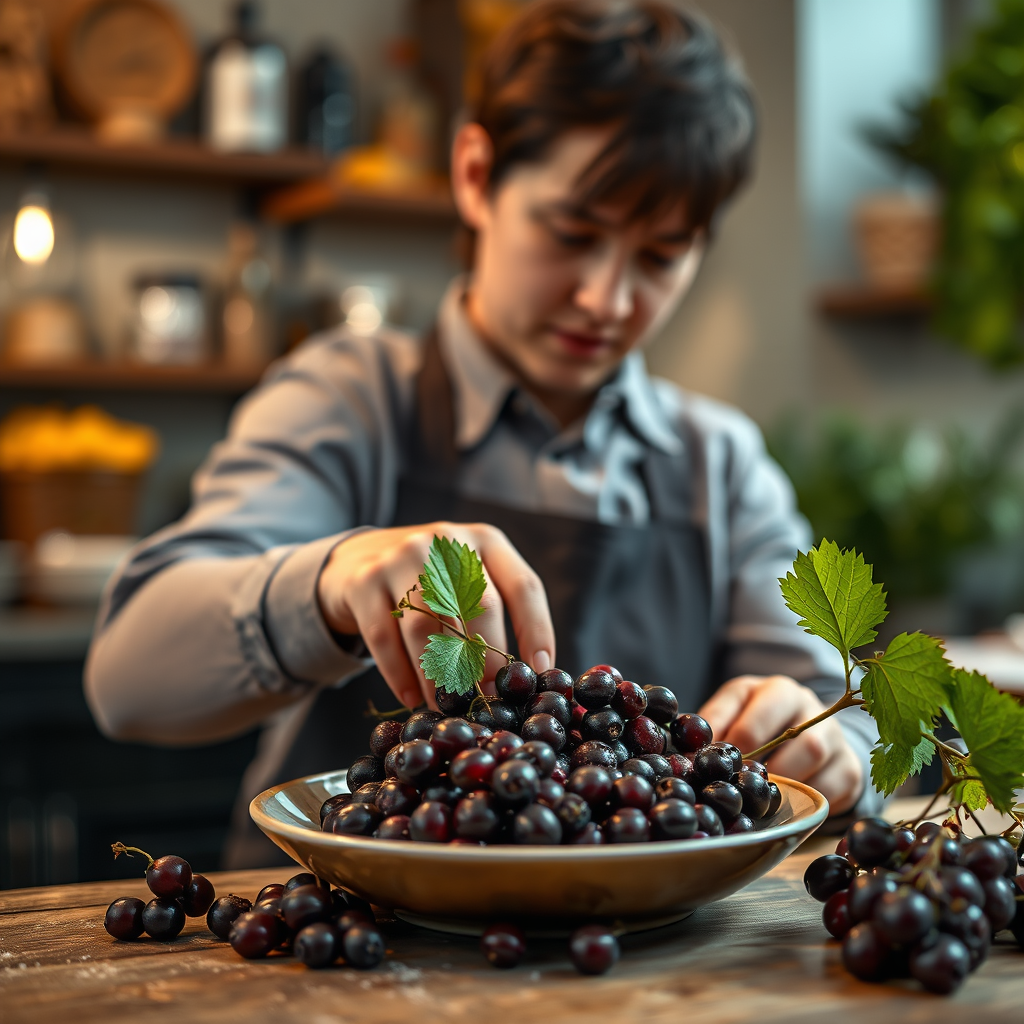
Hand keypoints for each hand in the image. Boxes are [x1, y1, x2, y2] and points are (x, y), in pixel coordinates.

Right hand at [316, 523, 554, 710]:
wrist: (357, 558)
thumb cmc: (429, 582)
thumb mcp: (466, 579)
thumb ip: (494, 614)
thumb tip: (525, 675)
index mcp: (485, 541)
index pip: (523, 587)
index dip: (536, 630)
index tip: (539, 671)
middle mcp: (445, 542)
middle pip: (477, 606)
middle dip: (486, 661)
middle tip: (489, 699)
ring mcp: (401, 556)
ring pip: (427, 626)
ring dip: (439, 675)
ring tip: (447, 706)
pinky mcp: (364, 580)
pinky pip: (386, 637)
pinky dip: (400, 675)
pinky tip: (412, 699)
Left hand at [698, 675, 862, 814]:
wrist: (804, 730)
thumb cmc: (757, 719)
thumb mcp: (733, 710)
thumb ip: (714, 722)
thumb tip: (688, 748)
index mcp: (779, 690)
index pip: (762, 713)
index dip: (739, 742)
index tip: (720, 763)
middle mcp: (813, 709)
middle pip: (800, 738)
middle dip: (768, 765)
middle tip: (742, 785)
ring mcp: (836, 738)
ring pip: (818, 761)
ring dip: (786, 783)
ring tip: (760, 797)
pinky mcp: (849, 769)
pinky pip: (834, 790)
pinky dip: (807, 802)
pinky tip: (787, 806)